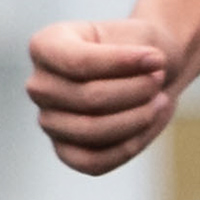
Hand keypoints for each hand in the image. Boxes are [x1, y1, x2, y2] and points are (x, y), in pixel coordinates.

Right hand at [28, 16, 184, 176]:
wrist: (148, 73)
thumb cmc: (140, 49)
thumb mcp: (142, 37)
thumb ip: (143, 50)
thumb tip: (153, 64)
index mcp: (45, 47)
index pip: (77, 62)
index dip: (121, 63)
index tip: (157, 59)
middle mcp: (39, 85)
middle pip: (88, 98)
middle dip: (135, 90)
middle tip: (159, 79)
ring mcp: (49, 121)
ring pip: (92, 131)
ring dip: (137, 118)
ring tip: (159, 101)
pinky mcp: (66, 151)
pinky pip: (94, 162)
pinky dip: (129, 146)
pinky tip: (149, 123)